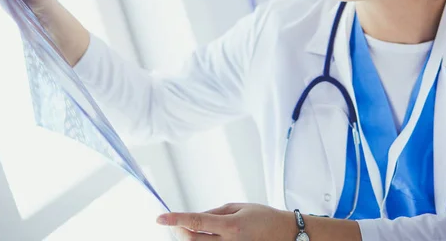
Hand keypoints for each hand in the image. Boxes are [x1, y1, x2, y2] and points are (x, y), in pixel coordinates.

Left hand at [157, 203, 296, 240]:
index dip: (176, 219)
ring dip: (188, 240)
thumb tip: (194, 218)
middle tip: (173, 224)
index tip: (160, 217)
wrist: (286, 235)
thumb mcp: (239, 207)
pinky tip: (202, 238)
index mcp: (231, 225)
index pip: (196, 222)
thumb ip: (214, 213)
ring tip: (187, 230)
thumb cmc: (264, 217)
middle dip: (178, 232)